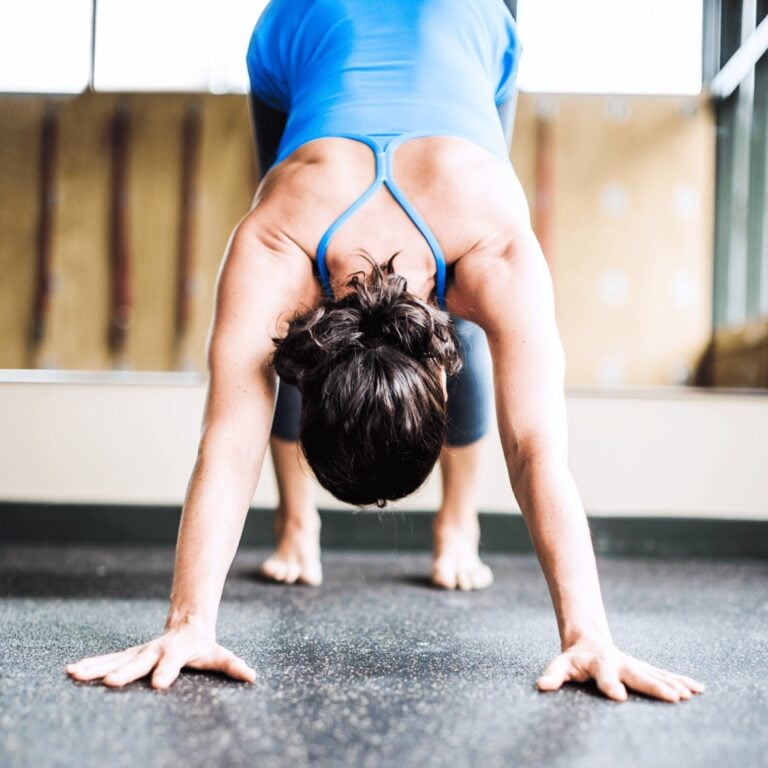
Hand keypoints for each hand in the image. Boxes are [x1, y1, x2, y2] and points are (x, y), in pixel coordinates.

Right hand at [65, 624, 255, 689]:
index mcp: (177, 651)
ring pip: (117, 658)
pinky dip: (91, 665)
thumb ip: (233, 666)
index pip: (172, 662)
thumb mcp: (219, 655)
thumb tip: (253, 677)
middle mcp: (155, 650)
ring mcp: (139, 652)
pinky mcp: (128, 655)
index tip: (158, 685)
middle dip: (125, 671)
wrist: (186, 623)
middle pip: (139, 661)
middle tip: (110, 683)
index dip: (167, 672)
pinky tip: (71, 671)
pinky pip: (107, 660)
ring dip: (97, 666)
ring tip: (75, 673)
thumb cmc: (203, 645)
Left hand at [536, 638, 704, 702]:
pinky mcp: (644, 668)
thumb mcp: (561, 665)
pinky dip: (681, 681)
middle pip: (638, 674)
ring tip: (688, 695)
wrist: (589, 640)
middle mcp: (620, 662)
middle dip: (655, 685)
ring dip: (672, 684)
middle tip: (672, 697)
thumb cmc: (574, 659)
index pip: (603, 675)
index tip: (618, 697)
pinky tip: (698, 689)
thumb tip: (542, 686)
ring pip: (655, 674)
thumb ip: (553, 675)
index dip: (609, 685)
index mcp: (598, 664)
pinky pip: (665, 674)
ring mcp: (634, 664)